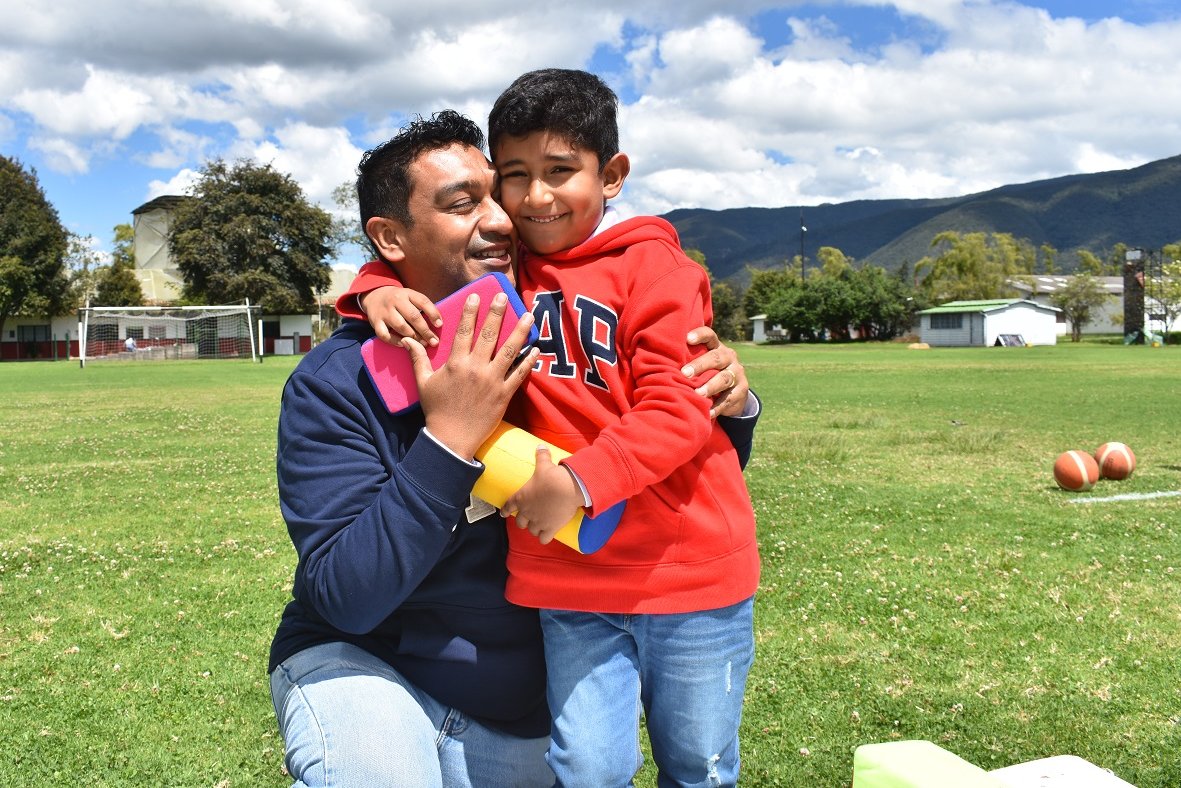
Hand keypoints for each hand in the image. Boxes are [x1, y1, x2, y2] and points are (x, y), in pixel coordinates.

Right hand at [360, 286, 443, 347]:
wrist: (374, 296)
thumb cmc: (399, 301)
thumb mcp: (410, 297)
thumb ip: (422, 307)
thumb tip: (437, 325)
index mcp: (407, 293)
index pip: (423, 301)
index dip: (433, 313)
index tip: (439, 325)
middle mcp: (396, 300)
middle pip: (413, 316)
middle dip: (425, 331)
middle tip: (434, 341)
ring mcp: (385, 311)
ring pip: (400, 326)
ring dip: (413, 337)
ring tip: (422, 344)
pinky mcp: (375, 322)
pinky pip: (384, 334)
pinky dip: (394, 341)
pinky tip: (403, 344)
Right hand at [405, 292, 537, 458]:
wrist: (451, 439)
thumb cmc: (436, 410)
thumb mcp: (423, 382)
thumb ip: (418, 359)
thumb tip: (408, 340)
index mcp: (456, 363)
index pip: (464, 331)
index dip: (471, 312)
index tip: (477, 296)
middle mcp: (476, 368)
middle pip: (489, 335)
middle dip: (498, 313)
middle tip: (505, 296)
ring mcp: (492, 381)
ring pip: (509, 351)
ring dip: (520, 331)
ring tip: (529, 316)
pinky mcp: (504, 395)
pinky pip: (519, 374)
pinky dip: (529, 361)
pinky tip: (536, 348)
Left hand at [501, 446, 583, 544]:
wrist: (567, 488)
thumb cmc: (552, 476)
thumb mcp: (544, 465)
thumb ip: (541, 456)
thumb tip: (540, 446)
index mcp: (521, 497)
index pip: (508, 506)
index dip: (505, 510)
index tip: (503, 513)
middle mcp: (527, 512)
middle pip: (520, 522)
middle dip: (523, 521)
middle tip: (529, 518)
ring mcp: (538, 522)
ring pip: (532, 531)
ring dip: (534, 529)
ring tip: (540, 526)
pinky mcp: (550, 528)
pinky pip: (543, 539)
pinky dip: (545, 537)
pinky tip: (547, 535)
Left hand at [681, 327, 748, 418]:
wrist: (733, 393)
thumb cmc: (707, 374)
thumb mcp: (701, 364)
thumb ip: (687, 359)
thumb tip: (654, 359)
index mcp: (716, 347)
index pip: (710, 336)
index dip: (700, 335)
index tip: (687, 339)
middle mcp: (729, 357)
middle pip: (717, 358)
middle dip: (700, 365)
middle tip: (685, 373)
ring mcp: (737, 374)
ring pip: (725, 378)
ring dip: (710, 386)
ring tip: (698, 393)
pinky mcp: (741, 391)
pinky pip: (729, 399)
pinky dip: (717, 407)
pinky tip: (707, 413)